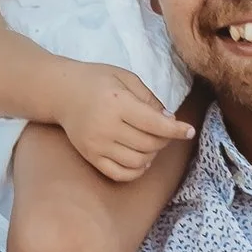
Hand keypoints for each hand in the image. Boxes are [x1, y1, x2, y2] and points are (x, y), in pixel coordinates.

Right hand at [55, 63, 196, 183]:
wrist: (61, 92)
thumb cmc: (97, 81)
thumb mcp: (125, 78)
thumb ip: (149, 98)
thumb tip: (170, 120)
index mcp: (117, 103)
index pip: (155, 123)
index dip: (176, 130)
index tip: (189, 131)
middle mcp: (107, 127)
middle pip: (149, 144)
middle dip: (164, 140)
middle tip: (163, 130)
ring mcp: (97, 145)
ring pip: (138, 161)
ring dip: (152, 155)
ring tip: (150, 143)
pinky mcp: (90, 156)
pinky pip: (119, 174)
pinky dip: (136, 171)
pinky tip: (140, 160)